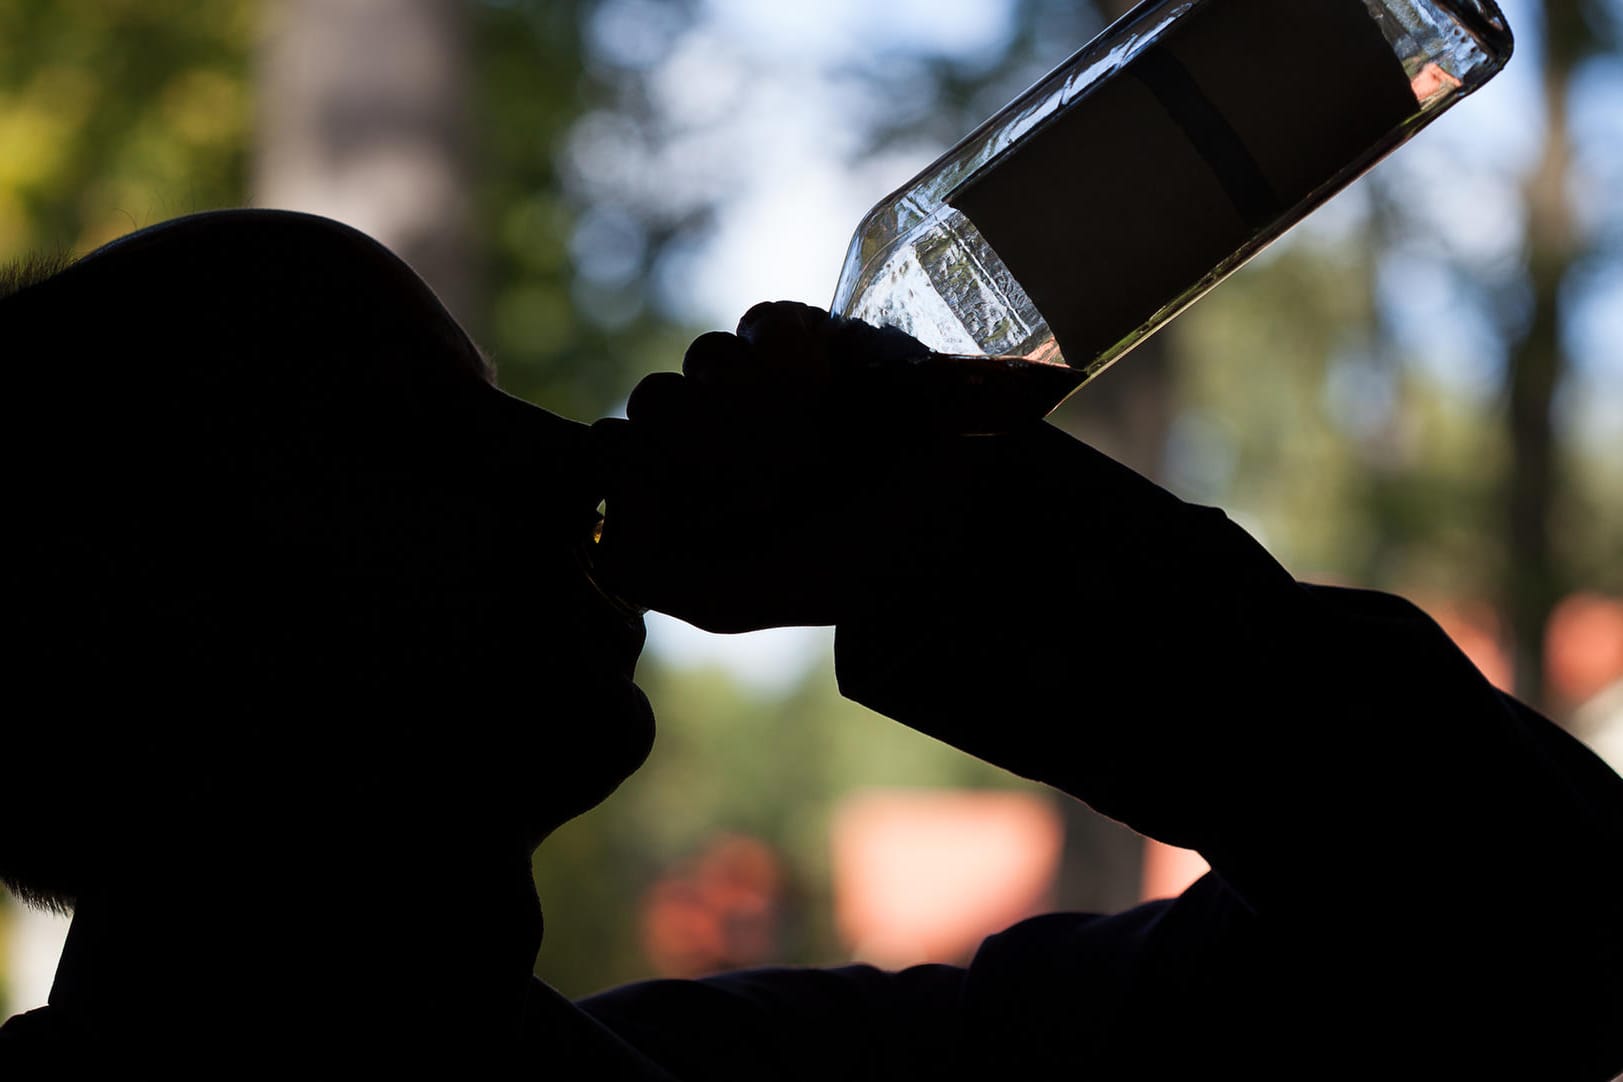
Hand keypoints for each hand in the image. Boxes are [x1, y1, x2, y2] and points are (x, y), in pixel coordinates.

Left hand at [589, 301, 1193, 633]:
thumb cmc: (842, 569)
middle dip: (699, 439)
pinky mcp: (808, 338)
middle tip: (768, 475)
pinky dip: (779, 349)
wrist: (951, 528)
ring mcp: (760, 384)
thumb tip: (593, 509)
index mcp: (686, 490)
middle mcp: (716, 433)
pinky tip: (819, 385)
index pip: (614, 449)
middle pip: (653, 399)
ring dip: (742, 399)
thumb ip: (639, 568)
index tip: (698, 502)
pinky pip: (760, 321)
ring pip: (700, 359)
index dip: (642, 469)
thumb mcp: (726, 598)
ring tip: (804, 439)